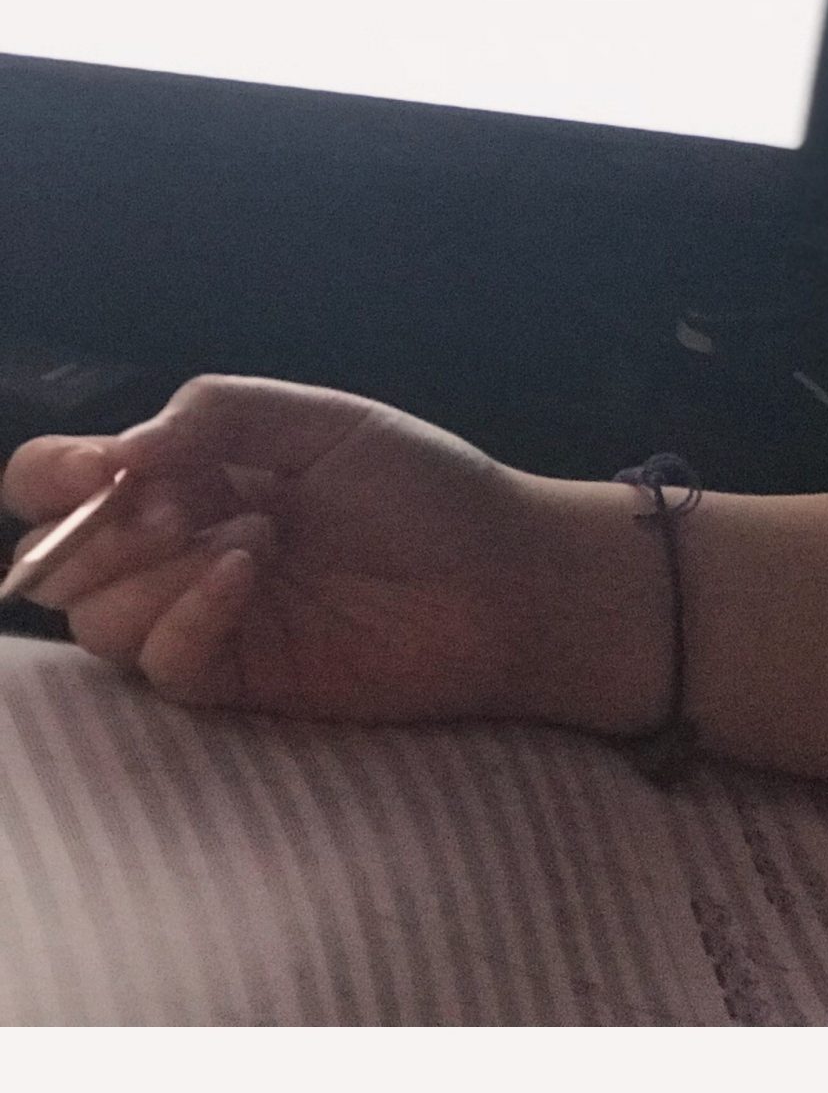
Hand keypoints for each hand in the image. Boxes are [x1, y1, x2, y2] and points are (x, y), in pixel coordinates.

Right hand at [1, 375, 592, 724]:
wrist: (505, 577)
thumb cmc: (428, 491)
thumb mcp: (325, 422)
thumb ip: (217, 414)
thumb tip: (118, 453)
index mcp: (193, 475)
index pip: (65, 480)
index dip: (56, 477)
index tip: (100, 472)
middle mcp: (181, 547)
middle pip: (56, 558)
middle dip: (96, 532)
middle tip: (178, 510)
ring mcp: (203, 617)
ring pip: (95, 616)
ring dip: (152, 572)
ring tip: (254, 540)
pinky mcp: (234, 679)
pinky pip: (158, 664)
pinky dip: (185, 618)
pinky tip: (248, 579)